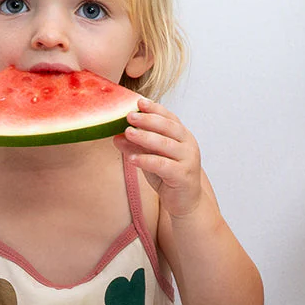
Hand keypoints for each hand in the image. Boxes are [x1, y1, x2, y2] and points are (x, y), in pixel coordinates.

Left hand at [115, 97, 201, 216]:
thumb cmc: (169, 177)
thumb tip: (116, 136)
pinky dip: (147, 160)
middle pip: (169, 127)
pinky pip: (163, 165)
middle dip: (148, 120)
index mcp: (182, 136)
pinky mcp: (183, 176)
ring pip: (166, 144)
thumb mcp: (151, 158)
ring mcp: (188, 160)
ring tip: (128, 133)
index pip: (169, 117)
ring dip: (145, 137)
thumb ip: (137, 147)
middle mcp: (188, 145)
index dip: (155, 108)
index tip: (138, 102)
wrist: (186, 202)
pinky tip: (132, 158)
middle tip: (129, 116)